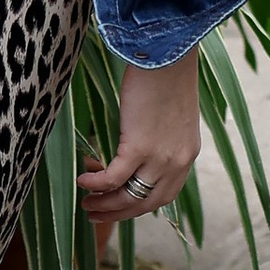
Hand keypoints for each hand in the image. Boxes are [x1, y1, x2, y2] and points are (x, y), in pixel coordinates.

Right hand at [78, 47, 200, 242]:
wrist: (168, 55)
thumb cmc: (167, 76)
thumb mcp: (172, 116)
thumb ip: (162, 138)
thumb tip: (139, 147)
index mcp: (187, 156)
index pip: (163, 196)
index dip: (137, 205)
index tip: (118, 205)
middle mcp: (177, 163)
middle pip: (145, 203)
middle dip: (118, 213)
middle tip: (95, 214)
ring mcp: (159, 158)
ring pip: (128, 196)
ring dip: (104, 204)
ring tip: (86, 203)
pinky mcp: (139, 147)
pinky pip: (113, 177)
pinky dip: (96, 183)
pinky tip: (82, 179)